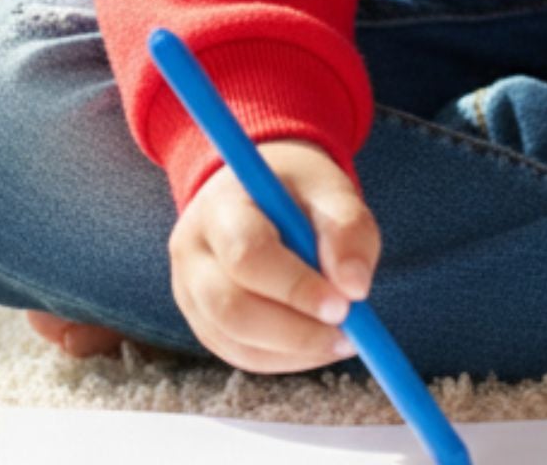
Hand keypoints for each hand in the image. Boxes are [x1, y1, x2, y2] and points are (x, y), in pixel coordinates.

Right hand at [168, 136, 382, 373]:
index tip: (343, 305)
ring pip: (236, 341)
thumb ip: (347, 228)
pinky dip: (285, 358)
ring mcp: (190, 293)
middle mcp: (193, 253)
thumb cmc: (297, 190)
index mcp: (220, 207)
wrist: (260, 192)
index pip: (247, 255)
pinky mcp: (204, 323)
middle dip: (294, 331)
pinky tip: (318, 342)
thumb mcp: (328, 189)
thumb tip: (355, 288)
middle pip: (231, 309)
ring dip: (295, 350)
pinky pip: (242, 355)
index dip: (295, 287)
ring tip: (343, 338)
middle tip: (349, 335)